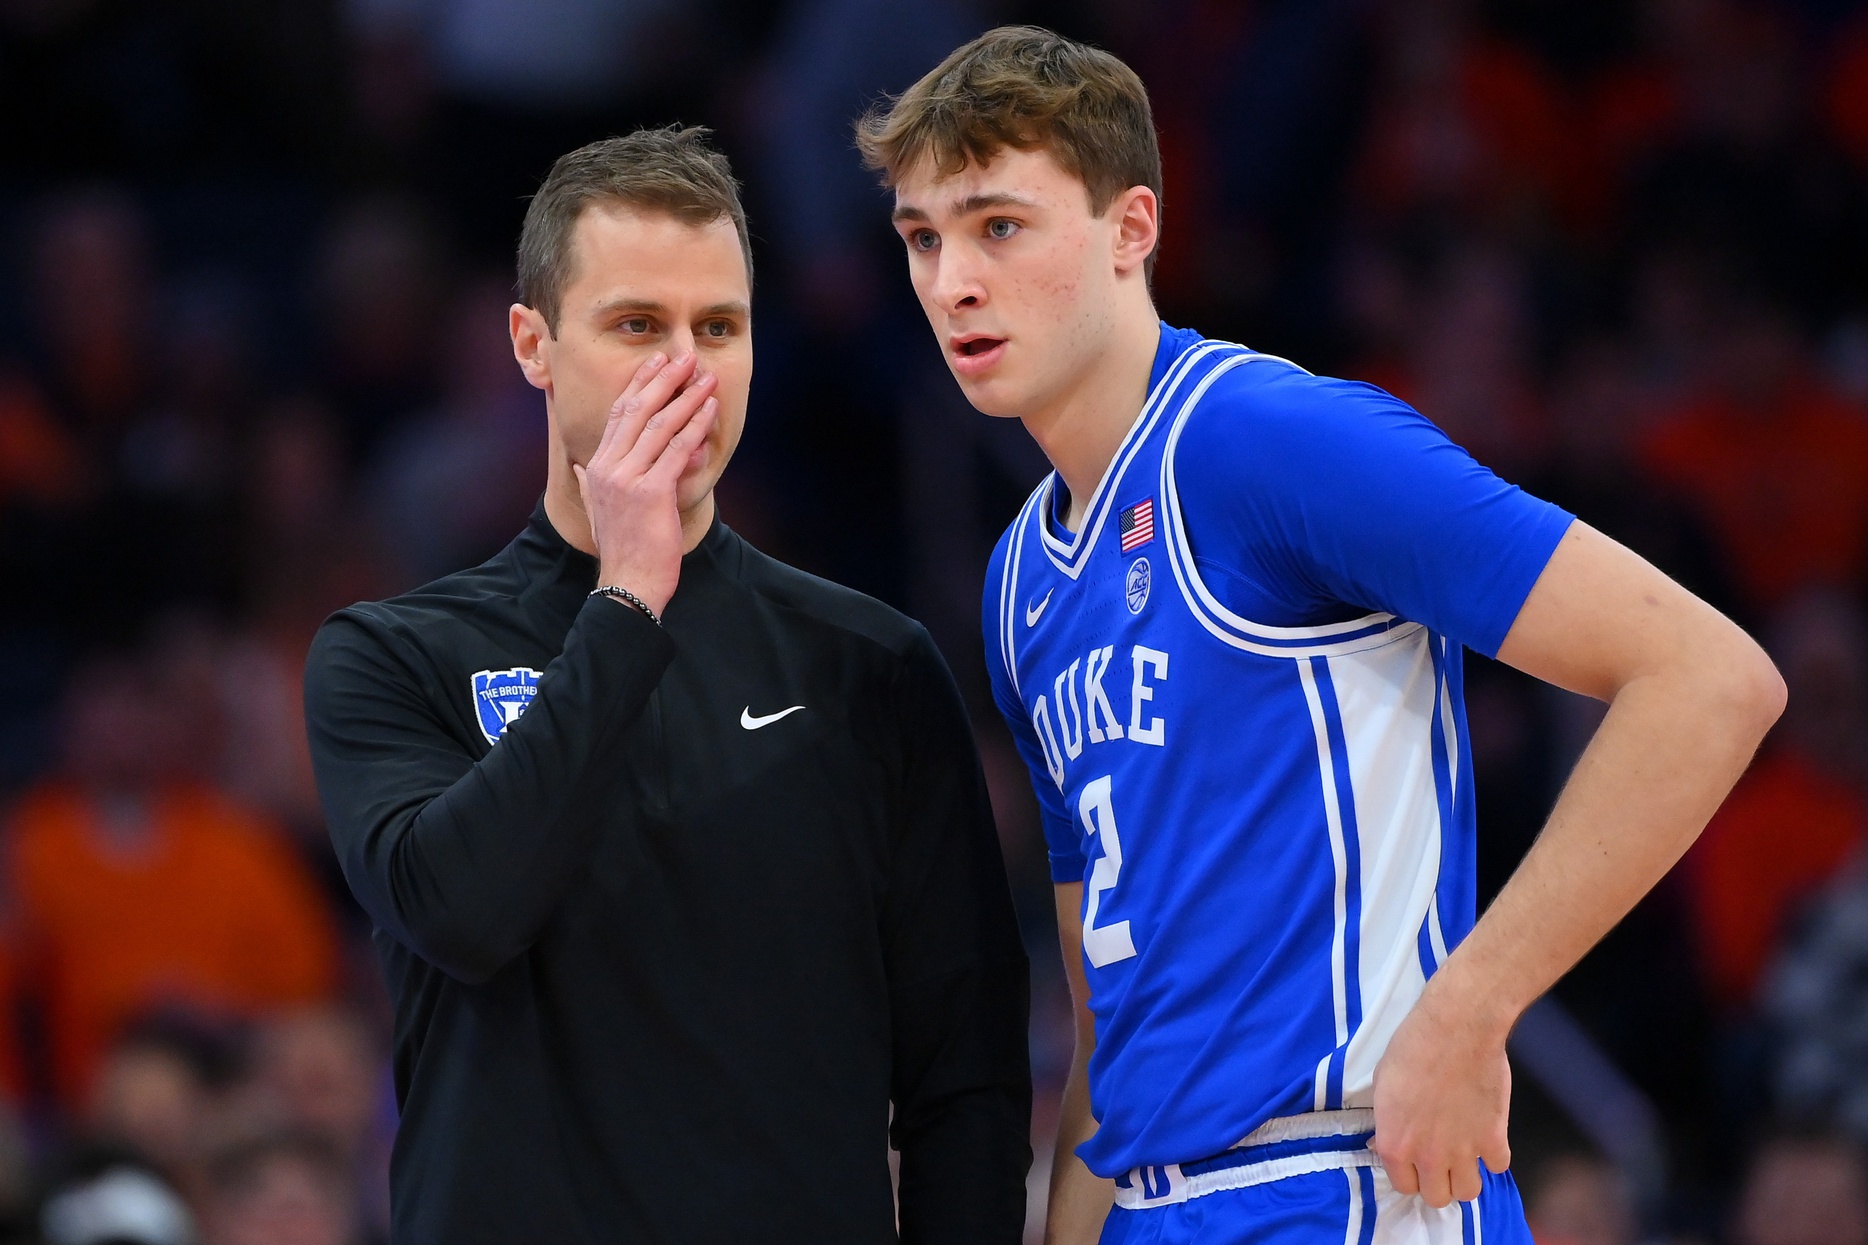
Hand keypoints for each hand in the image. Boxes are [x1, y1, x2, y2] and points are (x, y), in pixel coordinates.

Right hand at [572, 350, 718, 615]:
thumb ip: (589, 485)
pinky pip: (678, 450)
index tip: (656, 362)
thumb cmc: (622, 548)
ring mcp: (628, 478)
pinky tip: (710, 410)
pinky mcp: (651, 492)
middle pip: (637, 410)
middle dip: (663, 380)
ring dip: (686, 397)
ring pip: (660, 425)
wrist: (629, 582)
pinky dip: (696, 426)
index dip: (638, 384)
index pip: (618, 414)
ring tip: (706, 378)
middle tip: (684, 358)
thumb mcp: (599, 510)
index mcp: (596, 467)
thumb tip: (578, 467)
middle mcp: (608, 467)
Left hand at [1369, 984, 1512, 1207]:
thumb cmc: (1411, 1048)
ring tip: (1463, 1155)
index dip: (1409, 1173)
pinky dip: (1494, 1155)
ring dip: (1466, 1176)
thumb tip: (1386, 1143)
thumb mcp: (1381, 1085)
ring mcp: (1464, 1151)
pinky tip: (1486, 1136)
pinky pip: (1499, 1166)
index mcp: (1396, 1144)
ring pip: (1470, 1192)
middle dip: (1437, 1181)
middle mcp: (1429, 1156)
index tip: (1414, 1160)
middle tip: (1439, 1160)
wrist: (1455, 1029)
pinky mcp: (1495, 1138)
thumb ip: (1386, 1123)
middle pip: (1437, 1197)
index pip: (1403, 1185)